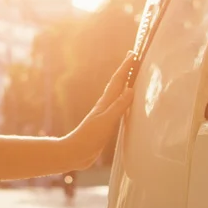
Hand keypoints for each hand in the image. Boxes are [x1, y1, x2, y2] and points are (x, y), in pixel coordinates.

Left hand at [61, 52, 136, 169]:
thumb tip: (130, 90)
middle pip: (117, 85)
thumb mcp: (105, 121)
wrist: (75, 153)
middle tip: (132, 58)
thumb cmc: (89, 138)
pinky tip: (124, 104)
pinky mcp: (105, 125)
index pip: (117, 82)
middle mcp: (105, 106)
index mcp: (105, 104)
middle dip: (125, 71)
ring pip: (117, 95)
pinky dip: (123, 101)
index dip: (125, 68)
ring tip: (131, 77)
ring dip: (124, 84)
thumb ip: (118, 106)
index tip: (133, 54)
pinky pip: (117, 108)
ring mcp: (105, 115)